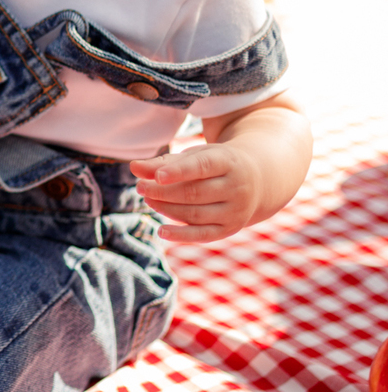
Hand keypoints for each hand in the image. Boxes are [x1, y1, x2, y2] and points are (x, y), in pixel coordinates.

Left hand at [130, 94, 310, 242]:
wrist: (258, 179)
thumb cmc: (216, 163)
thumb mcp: (196, 156)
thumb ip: (164, 162)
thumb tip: (133, 167)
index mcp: (229, 161)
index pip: (201, 166)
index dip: (178, 171)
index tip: (156, 176)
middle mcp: (236, 187)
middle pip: (194, 192)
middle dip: (163, 191)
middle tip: (140, 186)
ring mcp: (235, 210)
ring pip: (196, 213)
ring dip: (167, 208)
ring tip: (148, 199)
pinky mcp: (230, 228)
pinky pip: (203, 234)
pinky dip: (181, 235)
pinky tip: (161, 230)